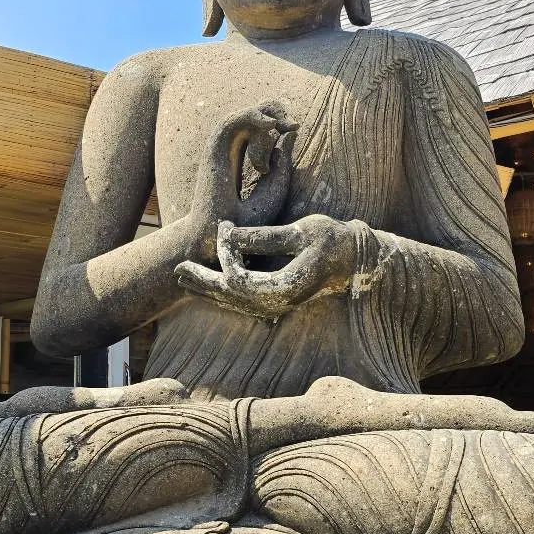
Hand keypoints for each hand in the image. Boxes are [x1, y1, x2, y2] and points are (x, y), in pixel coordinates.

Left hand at [175, 215, 358, 320]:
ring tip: (184, 278)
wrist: (355, 260)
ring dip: (208, 290)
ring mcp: (276, 306)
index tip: (224, 226)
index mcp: (283, 288)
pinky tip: (209, 285)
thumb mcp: (300, 232)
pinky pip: (242, 302)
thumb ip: (263, 237)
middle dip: (202, 281)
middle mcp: (277, 304)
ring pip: (233, 303)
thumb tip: (228, 234)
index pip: (239, 279)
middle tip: (177, 269)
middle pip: (229, 297)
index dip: (226, 254)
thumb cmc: (333, 241)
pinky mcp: (276, 302)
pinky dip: (223, 294)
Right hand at [184, 103, 296, 258]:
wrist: (220, 241)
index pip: (260, 126)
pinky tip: (272, 124)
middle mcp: (231, 150)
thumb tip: (291, 133)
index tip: (296, 128)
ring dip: (268, 113)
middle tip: (293, 123)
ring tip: (286, 123)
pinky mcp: (214, 151)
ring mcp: (221, 149)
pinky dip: (251, 116)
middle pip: (253, 114)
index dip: (279, 120)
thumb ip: (282, 162)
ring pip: (244, 114)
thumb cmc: (245, 224)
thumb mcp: (274, 189)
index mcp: (243, 157)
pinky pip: (232, 121)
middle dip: (276, 110)